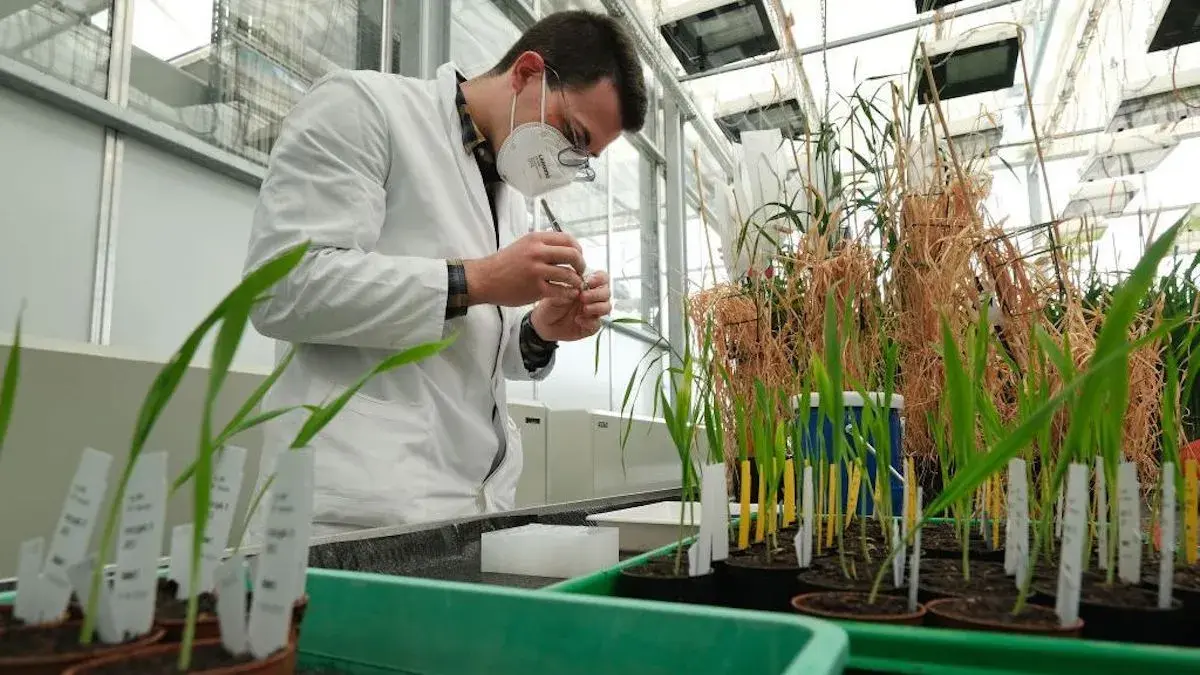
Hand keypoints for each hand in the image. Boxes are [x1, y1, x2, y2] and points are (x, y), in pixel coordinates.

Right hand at [462, 232, 585, 306]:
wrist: (485, 279)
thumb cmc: (505, 264)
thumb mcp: (523, 246)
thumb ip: (543, 245)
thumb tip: (565, 246)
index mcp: (536, 240)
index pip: (568, 239)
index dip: (578, 249)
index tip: (578, 257)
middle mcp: (537, 252)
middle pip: (572, 255)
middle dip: (581, 264)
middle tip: (580, 271)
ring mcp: (536, 271)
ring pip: (569, 274)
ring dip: (576, 281)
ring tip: (575, 285)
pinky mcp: (535, 288)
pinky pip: (560, 291)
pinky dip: (568, 293)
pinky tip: (568, 294)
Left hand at [530, 271, 611, 341]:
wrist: (543, 323)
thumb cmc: (550, 305)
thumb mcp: (556, 292)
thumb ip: (568, 288)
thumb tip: (579, 287)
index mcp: (586, 286)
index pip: (602, 278)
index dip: (599, 279)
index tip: (589, 282)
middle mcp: (592, 298)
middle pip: (607, 292)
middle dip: (597, 294)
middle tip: (583, 297)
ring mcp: (593, 312)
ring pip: (607, 307)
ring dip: (597, 307)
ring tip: (584, 309)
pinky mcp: (590, 326)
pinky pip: (597, 324)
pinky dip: (589, 321)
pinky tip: (578, 320)